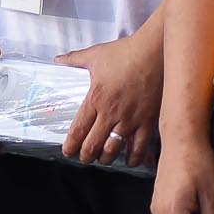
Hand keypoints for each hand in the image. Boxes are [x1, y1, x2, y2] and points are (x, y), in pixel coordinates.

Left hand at [57, 32, 159, 165]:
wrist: (155, 52)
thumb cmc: (125, 53)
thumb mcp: (94, 55)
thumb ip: (73, 60)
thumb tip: (58, 59)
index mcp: (95, 99)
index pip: (79, 130)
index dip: (72, 145)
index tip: (67, 152)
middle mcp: (112, 113)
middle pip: (94, 144)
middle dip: (86, 155)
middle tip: (83, 158)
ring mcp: (132, 118)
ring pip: (116, 148)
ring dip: (107, 158)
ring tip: (103, 159)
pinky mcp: (150, 120)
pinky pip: (141, 145)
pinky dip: (135, 157)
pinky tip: (131, 161)